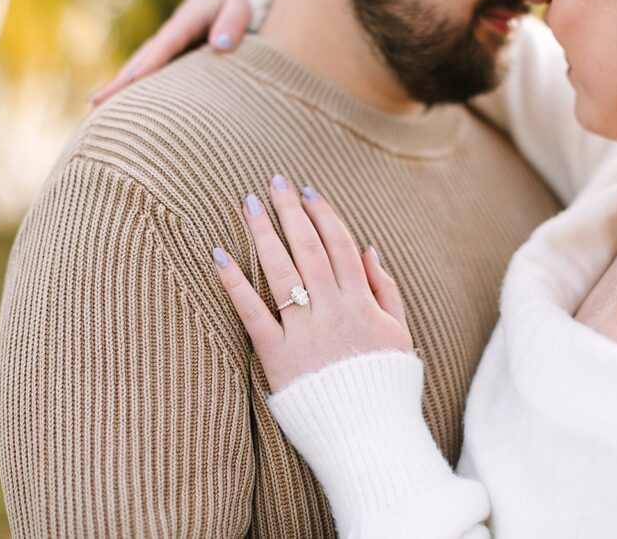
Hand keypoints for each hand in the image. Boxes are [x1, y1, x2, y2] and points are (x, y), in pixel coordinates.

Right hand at [89, 0, 252, 106]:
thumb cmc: (234, 3)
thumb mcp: (239, 7)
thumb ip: (232, 24)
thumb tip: (221, 45)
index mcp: (184, 22)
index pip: (166, 45)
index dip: (151, 63)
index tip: (134, 81)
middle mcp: (168, 35)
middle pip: (141, 59)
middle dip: (120, 81)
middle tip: (96, 103)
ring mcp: (166, 47)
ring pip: (138, 67)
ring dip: (119, 87)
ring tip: (97, 108)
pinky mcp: (168, 57)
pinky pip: (147, 72)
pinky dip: (132, 87)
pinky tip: (120, 106)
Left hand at [211, 177, 413, 392]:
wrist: (368, 434)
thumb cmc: (384, 384)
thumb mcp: (399, 333)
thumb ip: (384, 289)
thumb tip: (367, 247)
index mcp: (361, 302)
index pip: (340, 245)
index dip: (323, 215)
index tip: (308, 192)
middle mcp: (332, 310)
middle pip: (309, 249)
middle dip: (290, 212)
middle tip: (274, 182)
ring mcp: (303, 331)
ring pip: (281, 271)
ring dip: (263, 233)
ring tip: (248, 203)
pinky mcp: (276, 356)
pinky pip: (252, 313)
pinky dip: (234, 282)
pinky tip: (218, 254)